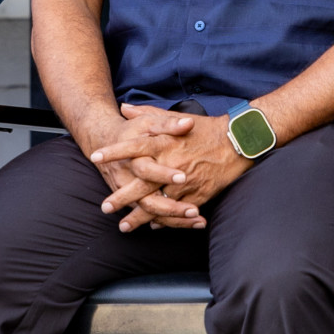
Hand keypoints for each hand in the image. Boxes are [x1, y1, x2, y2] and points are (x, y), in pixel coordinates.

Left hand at [91, 104, 250, 231]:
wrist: (238, 141)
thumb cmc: (204, 128)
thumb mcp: (175, 116)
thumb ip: (147, 114)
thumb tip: (124, 107)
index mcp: (164, 142)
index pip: (133, 147)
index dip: (114, 152)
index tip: (95, 157)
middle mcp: (171, 163)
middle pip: (142, 183)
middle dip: (122, 197)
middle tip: (105, 207)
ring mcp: (186, 181)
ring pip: (159, 202)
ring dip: (141, 216)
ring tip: (125, 226)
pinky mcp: (200, 194)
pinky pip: (179, 210)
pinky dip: (166, 219)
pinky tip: (154, 225)